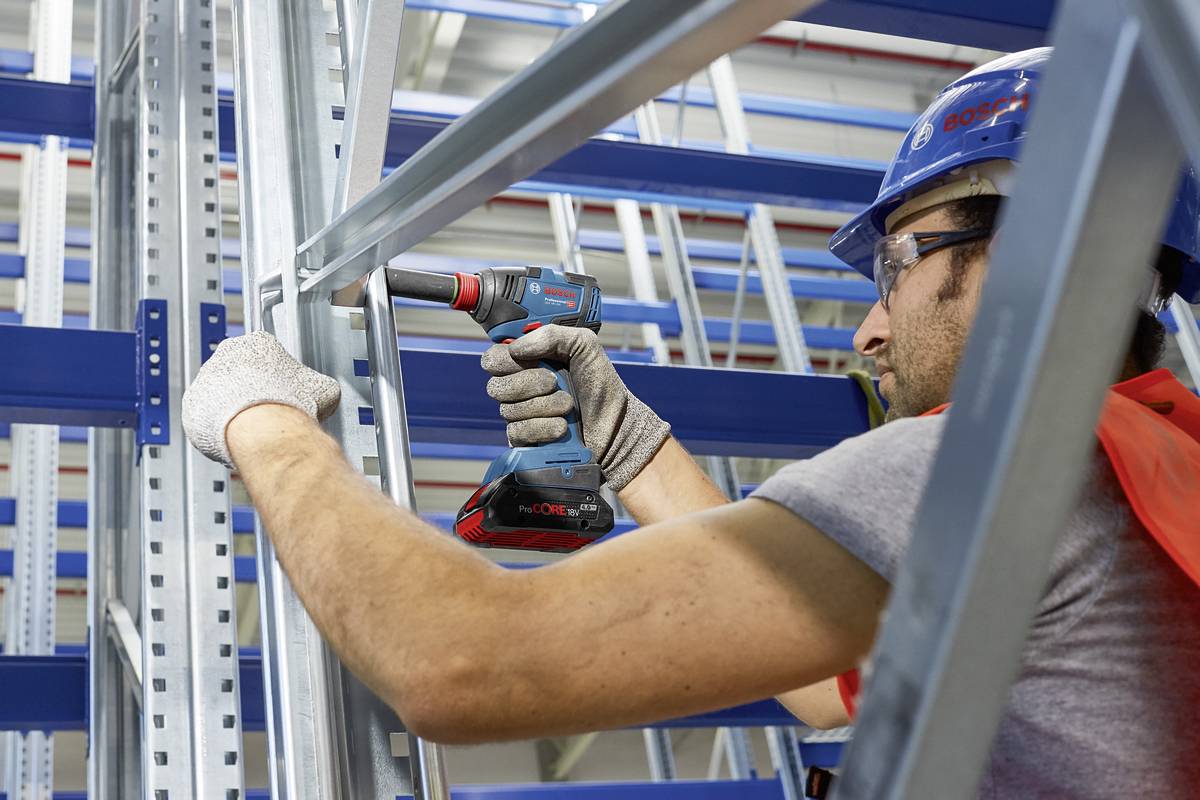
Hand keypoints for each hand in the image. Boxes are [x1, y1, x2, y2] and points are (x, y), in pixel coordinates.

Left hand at [182, 330, 340, 466]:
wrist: (262, 430)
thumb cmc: (291, 405)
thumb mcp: (324, 388)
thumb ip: (318, 384)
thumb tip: (324, 392)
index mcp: (259, 342)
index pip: (265, 352)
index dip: (276, 373)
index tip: (282, 389)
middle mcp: (227, 354)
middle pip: (239, 370)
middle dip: (251, 389)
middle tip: (267, 409)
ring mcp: (206, 377)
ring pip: (220, 392)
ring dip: (232, 407)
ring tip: (253, 427)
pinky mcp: (192, 404)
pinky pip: (205, 414)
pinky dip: (217, 425)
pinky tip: (236, 435)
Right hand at [481, 326, 669, 490]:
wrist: (615, 423)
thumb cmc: (599, 384)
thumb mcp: (584, 345)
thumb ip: (552, 335)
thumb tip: (516, 348)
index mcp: (527, 361)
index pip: (492, 358)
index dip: (505, 360)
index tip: (528, 359)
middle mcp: (519, 386)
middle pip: (496, 386)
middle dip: (529, 383)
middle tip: (555, 382)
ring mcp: (520, 414)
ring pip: (508, 410)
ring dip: (545, 406)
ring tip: (568, 405)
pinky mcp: (525, 439)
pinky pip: (518, 432)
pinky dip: (544, 428)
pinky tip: (562, 426)